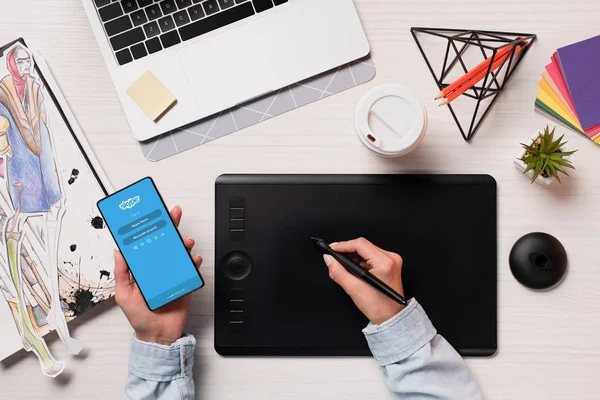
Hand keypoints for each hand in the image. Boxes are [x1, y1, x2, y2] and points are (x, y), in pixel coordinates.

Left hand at [114, 206, 202, 345]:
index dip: (150, 229)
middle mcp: (158, 268)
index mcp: (143, 269)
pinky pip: (191, 268)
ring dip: (183, 243)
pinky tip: (192, 258)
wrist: (158, 335)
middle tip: (172, 214)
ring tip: (184, 241)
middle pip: (165, 243)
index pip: (147, 244)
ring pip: (180, 252)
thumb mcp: (123, 294)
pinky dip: (193, 261)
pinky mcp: (184, 282)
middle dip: (170, 227)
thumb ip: (121, 272)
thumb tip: (118, 251)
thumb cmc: (139, 317)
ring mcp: (172, 274)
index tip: (151, 216)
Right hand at [323, 238, 404, 324]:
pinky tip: (355, 269)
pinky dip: (361, 261)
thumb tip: (329, 260)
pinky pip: (372, 256)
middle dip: (348, 251)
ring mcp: (392, 261)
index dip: (343, 245)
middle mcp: (391, 258)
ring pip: (367, 250)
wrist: (392, 318)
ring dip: (354, 256)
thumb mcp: (354, 289)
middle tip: (335, 258)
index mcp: (384, 262)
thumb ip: (338, 272)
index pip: (360, 244)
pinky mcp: (391, 264)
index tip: (332, 249)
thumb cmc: (379, 307)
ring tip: (344, 266)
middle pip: (364, 246)